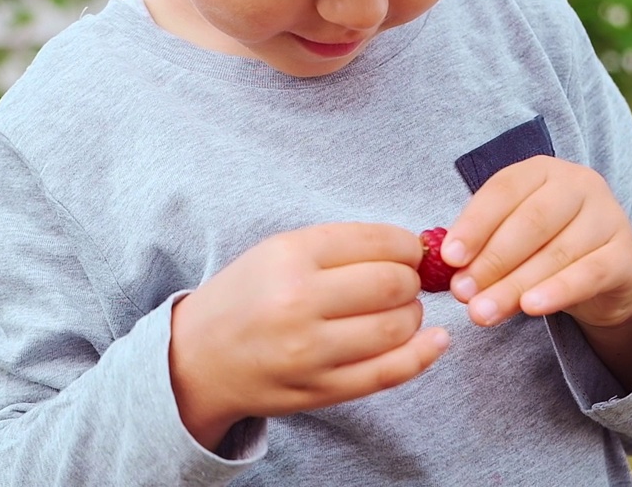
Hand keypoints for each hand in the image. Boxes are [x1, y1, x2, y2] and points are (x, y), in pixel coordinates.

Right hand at [168, 223, 449, 449]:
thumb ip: (341, 247)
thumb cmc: (246, 297)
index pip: (378, 241)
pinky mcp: (320, 389)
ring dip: (413, 315)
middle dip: (411, 280)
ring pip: (398, 326)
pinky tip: (435, 340)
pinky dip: (423, 354)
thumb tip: (414, 248)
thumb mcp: (278, 252)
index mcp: (289, 255)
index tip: (409, 251)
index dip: (408, 246)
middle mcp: (298, 301)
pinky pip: (389, 372)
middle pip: (394, 283)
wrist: (196, 359)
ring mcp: (309, 351)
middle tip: (401, 282)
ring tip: (397, 311)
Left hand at [439, 156, 631, 329]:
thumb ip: (481, 245)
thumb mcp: (510, 236)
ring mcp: (608, 216)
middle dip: (492, 261)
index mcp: (542, 170)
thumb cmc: (542, 247)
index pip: (504, 190)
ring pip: (557, 252)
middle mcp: (579, 184)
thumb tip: (449, 268)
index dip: (474, 224)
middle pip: (531, 222)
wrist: (602, 273)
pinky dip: (558, 291)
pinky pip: (590, 273)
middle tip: (463, 294)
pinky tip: (531, 308)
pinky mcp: (626, 254)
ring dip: (515, 285)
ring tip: (483, 313)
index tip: (449, 259)